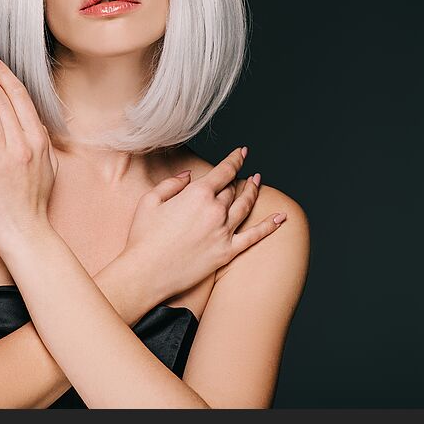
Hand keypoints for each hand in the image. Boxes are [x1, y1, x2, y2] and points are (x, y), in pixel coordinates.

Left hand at [0, 52, 58, 251]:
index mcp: (39, 141)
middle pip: (2, 99)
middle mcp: (23, 145)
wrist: (26, 234)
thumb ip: (42, 143)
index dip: (4, 75)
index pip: (21, 97)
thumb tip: (34, 123)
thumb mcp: (49, 169)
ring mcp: (4, 157)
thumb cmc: (35, 205)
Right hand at [123, 147, 285, 302]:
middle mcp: (215, 211)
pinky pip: (254, 236)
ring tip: (258, 183)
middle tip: (242, 173)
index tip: (242, 152)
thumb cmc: (143, 236)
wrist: (146, 272)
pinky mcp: (227, 253)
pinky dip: (269, 226)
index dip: (235, 158)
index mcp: (198, 194)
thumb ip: (171, 184)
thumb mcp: (150, 200)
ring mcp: (224, 232)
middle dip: (237, 179)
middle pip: (233, 189)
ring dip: (253, 192)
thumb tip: (188, 176)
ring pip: (245, 207)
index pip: (224, 171)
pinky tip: (280, 217)